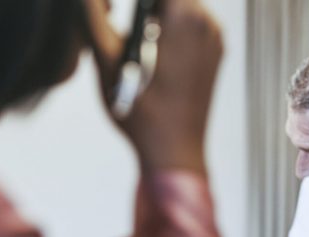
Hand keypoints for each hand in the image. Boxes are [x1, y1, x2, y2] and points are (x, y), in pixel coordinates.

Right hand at [80, 0, 222, 174]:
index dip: (135, 2)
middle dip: (145, 5)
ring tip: (133, 36)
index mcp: (185, 16)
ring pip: (180, 4)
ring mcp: (215, 38)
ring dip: (154, 10)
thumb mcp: (107, 59)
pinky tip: (148, 41)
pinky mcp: (214, 53)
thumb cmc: (139, 111)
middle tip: (124, 29)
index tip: (114, 11)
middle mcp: (207, 23)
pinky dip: (167, 23)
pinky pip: (189, 22)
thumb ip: (93, 17)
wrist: (173, 150)